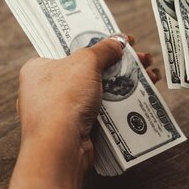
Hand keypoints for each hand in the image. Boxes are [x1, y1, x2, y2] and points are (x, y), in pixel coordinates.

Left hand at [7, 34, 159, 188]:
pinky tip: (142, 94)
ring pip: (98, 90)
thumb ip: (103, 49)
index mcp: (38, 68)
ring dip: (124, 82)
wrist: (60, 147)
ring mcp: (61, 111)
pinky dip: (121, 103)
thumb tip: (118, 41)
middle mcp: (45, 89)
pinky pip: (102, 110)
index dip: (95, 43)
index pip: (68, 49)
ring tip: (150, 74)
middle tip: (141, 57)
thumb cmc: (62, 99)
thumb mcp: (85, 62)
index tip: (116, 41)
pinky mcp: (76, 129)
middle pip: (88, 70)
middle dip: (117, 63)